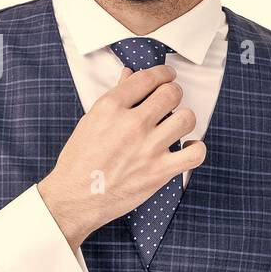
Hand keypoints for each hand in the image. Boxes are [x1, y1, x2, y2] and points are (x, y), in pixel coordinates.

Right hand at [37, 64, 205, 250]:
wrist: (75, 198)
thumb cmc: (79, 161)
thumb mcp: (90, 121)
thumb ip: (114, 97)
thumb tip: (129, 75)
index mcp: (110, 107)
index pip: (147, 78)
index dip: (163, 73)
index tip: (166, 76)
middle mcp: (132, 124)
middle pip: (171, 93)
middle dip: (173, 92)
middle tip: (170, 98)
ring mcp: (148, 148)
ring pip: (186, 118)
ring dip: (183, 118)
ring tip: (176, 124)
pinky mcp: (160, 171)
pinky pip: (195, 153)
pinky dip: (195, 148)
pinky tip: (186, 147)